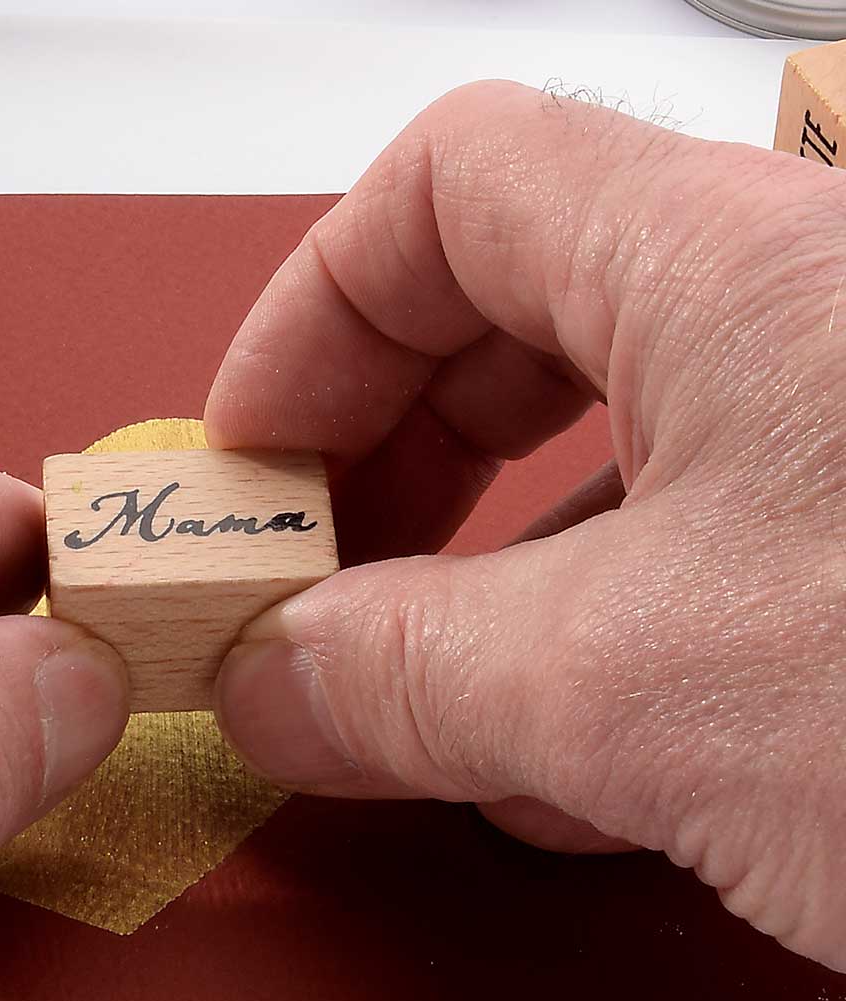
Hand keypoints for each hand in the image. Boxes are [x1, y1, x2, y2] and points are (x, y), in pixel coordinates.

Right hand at [208, 81, 845, 970]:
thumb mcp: (649, 690)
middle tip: (326, 572)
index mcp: (733, 265)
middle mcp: (810, 318)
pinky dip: (595, 655)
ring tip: (417, 692)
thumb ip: (410, 679)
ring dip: (482, 579)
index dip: (311, 314)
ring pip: (605, 456)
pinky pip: (698, 564)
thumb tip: (274, 681)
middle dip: (388, 452)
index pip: (445, 187)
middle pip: (512, 312)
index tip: (257, 455)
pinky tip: (564, 765)